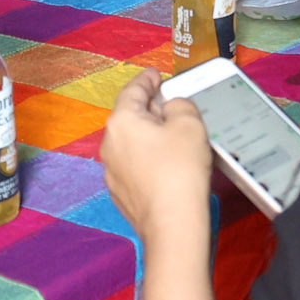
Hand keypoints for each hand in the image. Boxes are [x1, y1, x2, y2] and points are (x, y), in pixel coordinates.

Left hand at [99, 69, 215, 243]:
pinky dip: (148, 159)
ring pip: (131, 143)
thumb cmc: (180, 170)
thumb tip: (171, 108)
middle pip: (130, 116)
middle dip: (150, 109)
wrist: (173, 224)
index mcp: (121, 121)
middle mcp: (109, 144)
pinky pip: (134, 165)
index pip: (133, 90)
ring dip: (149, 136)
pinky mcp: (120, 193)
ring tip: (174, 138)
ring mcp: (112, 171)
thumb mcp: (190, 124)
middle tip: (171, 105)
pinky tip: (167, 166)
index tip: (156, 75)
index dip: (148, 79)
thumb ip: (180, 105)